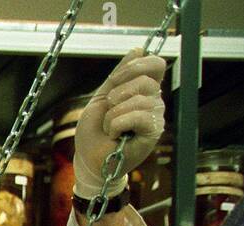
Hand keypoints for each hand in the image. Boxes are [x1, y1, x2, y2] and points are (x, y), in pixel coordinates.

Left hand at [75, 48, 166, 198]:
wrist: (88, 159)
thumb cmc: (94, 132)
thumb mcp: (102, 97)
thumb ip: (119, 75)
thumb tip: (139, 49)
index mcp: (144, 91)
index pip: (156, 64)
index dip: (134, 66)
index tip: (114, 81)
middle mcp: (154, 102)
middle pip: (145, 80)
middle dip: (117, 94)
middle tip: (108, 111)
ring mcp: (156, 117)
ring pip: (139, 99)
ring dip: (113, 114)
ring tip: (110, 128)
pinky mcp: (153, 133)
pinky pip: (138, 116)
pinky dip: (117, 124)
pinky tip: (115, 135)